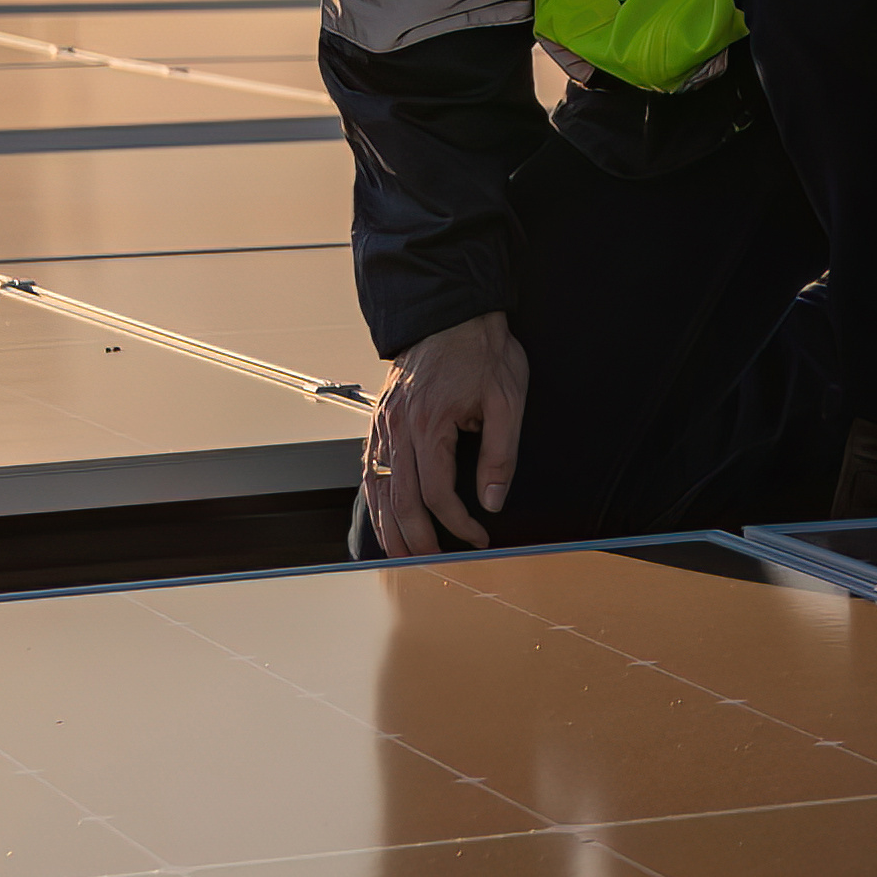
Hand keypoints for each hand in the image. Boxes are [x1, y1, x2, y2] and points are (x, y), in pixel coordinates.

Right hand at [365, 310, 526, 556]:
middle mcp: (396, 427)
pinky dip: (374, 498)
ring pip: (377, 488)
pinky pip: (369, 468)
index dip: (458, 523)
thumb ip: (500, 453)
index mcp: (428, 423)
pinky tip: (383, 516)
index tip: (479, 538)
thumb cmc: (482, 350)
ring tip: (401, 556)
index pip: (436, 492)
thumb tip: (493, 500)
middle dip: (416, 539)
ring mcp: (382, 423)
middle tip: (435, 565)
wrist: (451, 311)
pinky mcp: (380, 419)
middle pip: (399, 499)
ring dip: (387, 527)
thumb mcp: (506, 399)